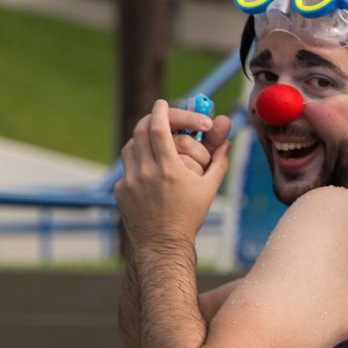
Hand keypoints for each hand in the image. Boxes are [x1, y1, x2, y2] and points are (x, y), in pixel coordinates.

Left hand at [115, 99, 232, 249]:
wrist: (163, 244)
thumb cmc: (189, 217)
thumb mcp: (209, 189)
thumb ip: (219, 162)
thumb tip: (227, 142)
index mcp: (169, 169)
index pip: (158, 127)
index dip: (161, 111)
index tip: (163, 103)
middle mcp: (145, 172)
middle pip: (141, 130)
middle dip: (150, 118)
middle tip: (159, 116)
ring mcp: (129, 181)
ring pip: (130, 146)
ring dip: (142, 139)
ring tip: (154, 141)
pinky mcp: (120, 190)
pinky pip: (126, 167)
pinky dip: (137, 161)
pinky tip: (149, 169)